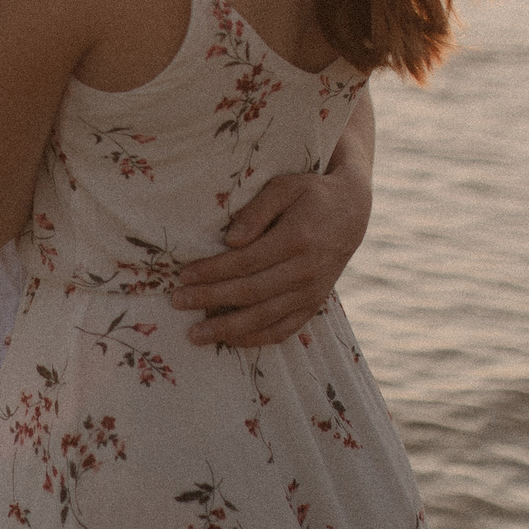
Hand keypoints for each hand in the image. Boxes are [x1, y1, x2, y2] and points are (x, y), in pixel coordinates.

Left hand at [168, 168, 371, 347]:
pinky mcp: (314, 304)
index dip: (213, 271)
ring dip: (228, 328)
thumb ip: (258, 211)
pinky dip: (257, 338)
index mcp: (297, 239)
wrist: (352, 212)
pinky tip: (231, 340)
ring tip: (196, 334)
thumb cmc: (310, 194)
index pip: (246, 261)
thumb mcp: (285, 187)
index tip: (184, 275)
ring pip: (265, 317)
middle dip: (210, 299)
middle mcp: (306, 271)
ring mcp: (312, 292)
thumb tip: (230, 240)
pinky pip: (284, 328)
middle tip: (177, 302)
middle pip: (251, 292)